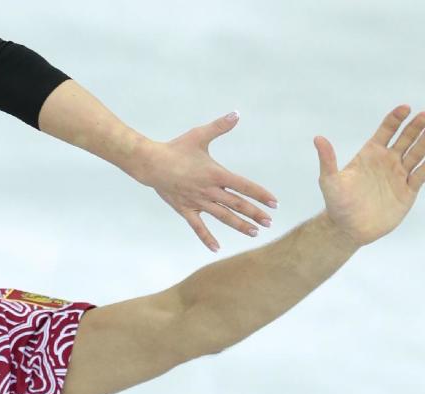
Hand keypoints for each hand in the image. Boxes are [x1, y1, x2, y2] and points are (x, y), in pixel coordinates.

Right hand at [135, 113, 277, 251]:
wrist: (150, 163)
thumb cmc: (175, 148)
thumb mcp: (199, 135)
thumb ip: (220, 126)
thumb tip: (237, 114)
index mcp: (215, 173)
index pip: (244, 185)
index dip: (261, 194)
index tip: (274, 203)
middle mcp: (209, 190)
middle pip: (237, 204)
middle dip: (255, 213)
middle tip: (270, 222)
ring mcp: (197, 202)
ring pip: (222, 217)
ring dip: (239, 225)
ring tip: (254, 233)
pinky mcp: (185, 209)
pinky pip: (198, 227)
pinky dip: (207, 238)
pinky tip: (217, 248)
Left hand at [315, 105, 424, 246]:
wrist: (348, 228)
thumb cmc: (336, 203)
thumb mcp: (330, 181)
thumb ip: (327, 159)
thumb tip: (318, 138)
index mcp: (370, 154)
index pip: (386, 131)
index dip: (395, 119)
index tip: (405, 108)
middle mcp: (387, 161)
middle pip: (405, 139)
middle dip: (415, 126)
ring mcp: (399, 175)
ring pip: (415, 155)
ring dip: (423, 143)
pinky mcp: (408, 191)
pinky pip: (421, 175)